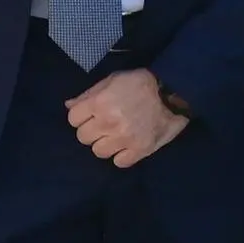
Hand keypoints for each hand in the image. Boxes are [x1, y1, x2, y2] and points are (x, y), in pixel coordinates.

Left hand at [66, 69, 186, 166]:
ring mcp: (125, 138)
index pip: (73, 119)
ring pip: (98, 152)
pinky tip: (126, 147)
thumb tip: (69, 105)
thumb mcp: (112, 80)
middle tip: (103, 126)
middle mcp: (108, 122)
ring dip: (105, 145)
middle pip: (83, 137)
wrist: (174, 92)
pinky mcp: (141, 150)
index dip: (80, 117)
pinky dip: (121, 156)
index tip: (90, 115)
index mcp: (99, 103)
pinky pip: (120, 162)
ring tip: (115, 137)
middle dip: (91, 131)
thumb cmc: (140, 83)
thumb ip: (88, 94)